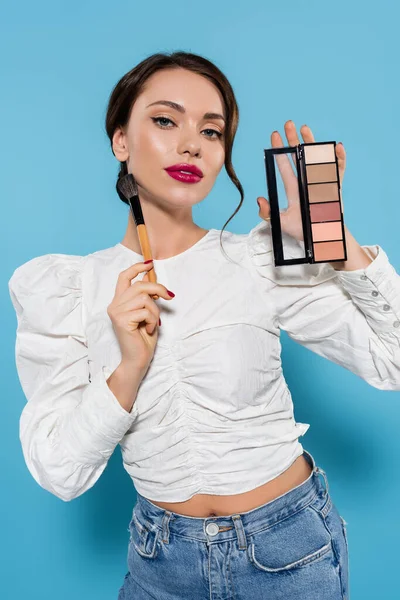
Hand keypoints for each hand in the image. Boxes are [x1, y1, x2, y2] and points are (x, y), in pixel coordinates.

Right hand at [107, 261, 174, 372]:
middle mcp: (114, 305)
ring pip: (144, 298)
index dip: (136, 268)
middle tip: (170, 296)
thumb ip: (145, 296)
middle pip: (138, 285)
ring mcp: (116, 312)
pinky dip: (152, 320)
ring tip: (153, 323)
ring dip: (155, 311)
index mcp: (119, 302)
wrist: (138, 359)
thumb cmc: (143, 338)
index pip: (123, 277)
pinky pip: (145, 311)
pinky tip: (149, 330)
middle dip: (158, 288)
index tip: (150, 264)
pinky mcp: (121, 320)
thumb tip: (149, 278)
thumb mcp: (147, 312)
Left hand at [257, 121, 345, 241]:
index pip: (284, 166)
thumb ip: (268, 213)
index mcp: (293, 188)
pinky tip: (337, 147)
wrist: (320, 239)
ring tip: (305, 129)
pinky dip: (339, 159)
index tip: (273, 136)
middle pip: (299, 156)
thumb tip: (259, 199)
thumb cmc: (301, 230)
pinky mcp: (335, 187)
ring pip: (316, 158)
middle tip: (288, 123)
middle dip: (293, 140)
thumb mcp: (280, 223)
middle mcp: (306, 181)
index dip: (278, 151)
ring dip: (312, 143)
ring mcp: (320, 182)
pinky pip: (338, 170)